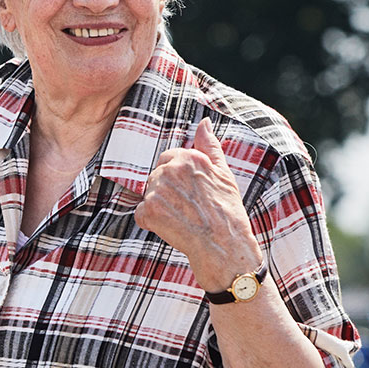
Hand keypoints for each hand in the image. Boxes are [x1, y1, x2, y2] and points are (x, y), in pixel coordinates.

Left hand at [133, 118, 260, 288]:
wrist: (224, 245)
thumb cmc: (227, 211)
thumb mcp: (223, 173)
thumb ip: (209, 146)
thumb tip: (203, 122)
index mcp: (188, 157)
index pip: (168, 159)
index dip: (177, 179)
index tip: (190, 193)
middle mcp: (170, 170)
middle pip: (155, 176)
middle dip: (166, 191)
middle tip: (188, 208)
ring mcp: (157, 189)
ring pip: (148, 194)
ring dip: (159, 207)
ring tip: (182, 218)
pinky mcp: (148, 210)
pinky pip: (141, 213)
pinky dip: (151, 222)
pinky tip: (171, 227)